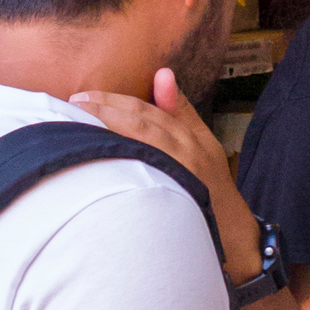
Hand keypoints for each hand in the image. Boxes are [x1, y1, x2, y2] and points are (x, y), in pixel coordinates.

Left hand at [75, 71, 257, 280]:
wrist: (235, 235)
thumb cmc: (211, 187)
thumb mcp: (202, 142)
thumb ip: (180, 110)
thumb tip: (161, 75)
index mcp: (190, 135)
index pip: (149, 110)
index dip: (116, 101)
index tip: (87, 96)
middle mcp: (187, 149)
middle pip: (142, 121)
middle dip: (107, 108)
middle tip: (75, 103)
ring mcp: (181, 171)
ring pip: (143, 139)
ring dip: (110, 125)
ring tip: (79, 121)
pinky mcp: (175, 195)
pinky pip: (145, 171)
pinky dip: (122, 156)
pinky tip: (98, 155)